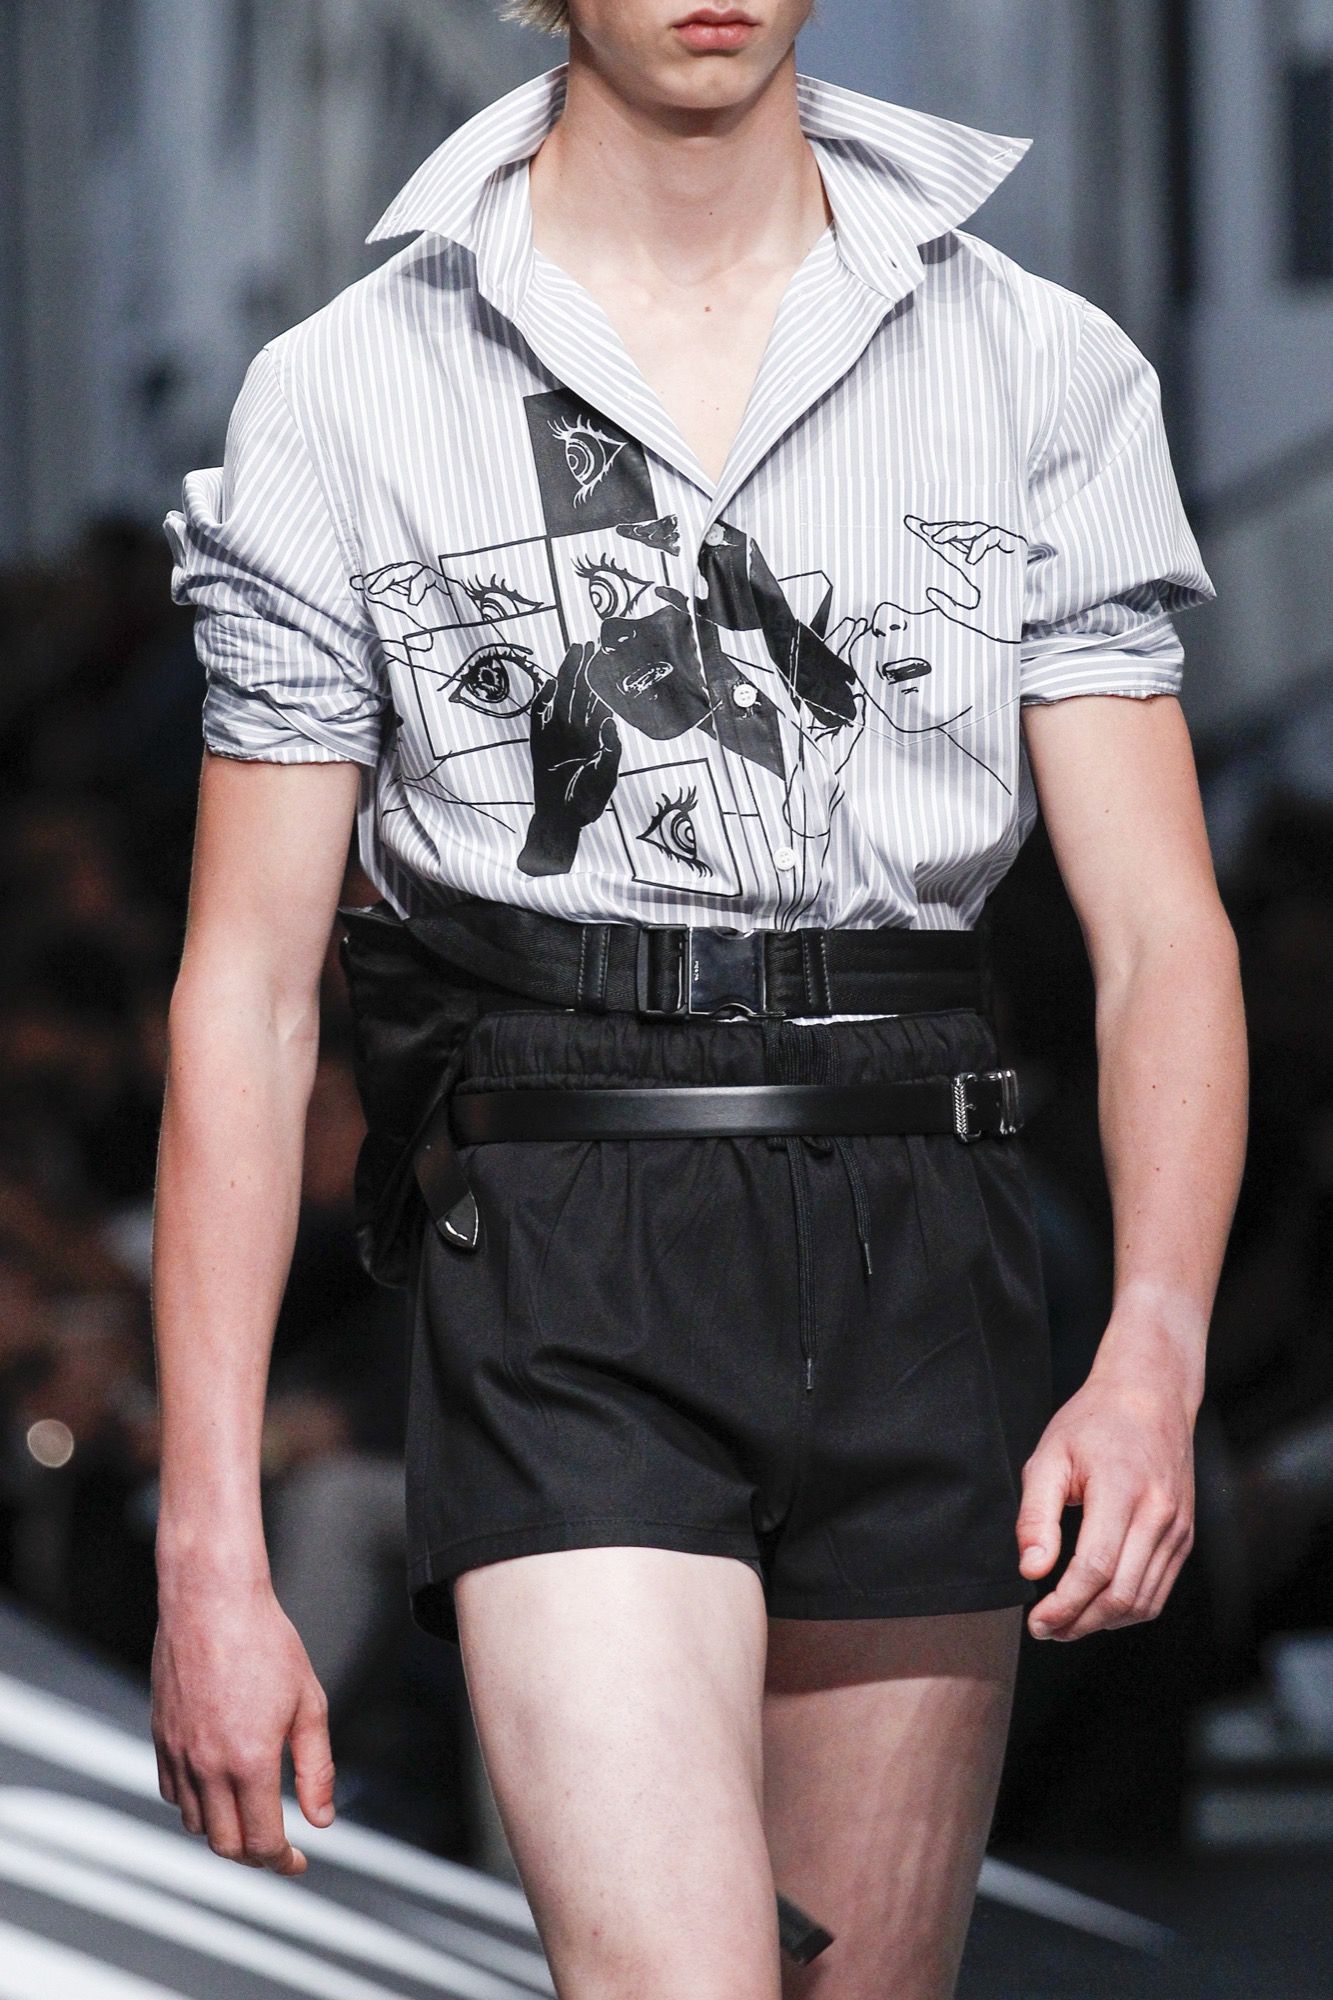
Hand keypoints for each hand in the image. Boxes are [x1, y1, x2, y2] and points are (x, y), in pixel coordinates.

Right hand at [152, 1576, 333, 1870]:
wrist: (212, 1600)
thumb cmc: (265, 1642)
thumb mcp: (309, 1704)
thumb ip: (316, 1769)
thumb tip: (321, 1818)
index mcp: (249, 1760)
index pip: (261, 1841)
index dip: (282, 1861)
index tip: (297, 1861)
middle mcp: (207, 1765)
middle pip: (225, 1845)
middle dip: (255, 1854)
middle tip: (279, 1845)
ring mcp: (178, 1753)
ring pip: (196, 1823)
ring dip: (225, 1830)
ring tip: (252, 1815)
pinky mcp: (161, 1738)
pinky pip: (172, 1793)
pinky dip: (196, 1804)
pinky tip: (218, 1787)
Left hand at [1015, 1369, 1195, 1640]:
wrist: (1150, 1395)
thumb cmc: (1093, 1423)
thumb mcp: (1049, 1457)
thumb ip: (1036, 1516)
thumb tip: (1032, 1570)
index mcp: (1121, 1491)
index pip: (1094, 1569)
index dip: (1064, 1605)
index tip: (1037, 1621)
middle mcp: (1158, 1514)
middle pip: (1121, 1595)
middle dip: (1079, 1623)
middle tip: (1046, 1630)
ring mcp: (1177, 1528)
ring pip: (1143, 1602)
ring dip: (1103, 1623)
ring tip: (1067, 1622)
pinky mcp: (1184, 1536)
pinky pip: (1159, 1589)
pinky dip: (1128, 1609)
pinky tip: (1097, 1605)